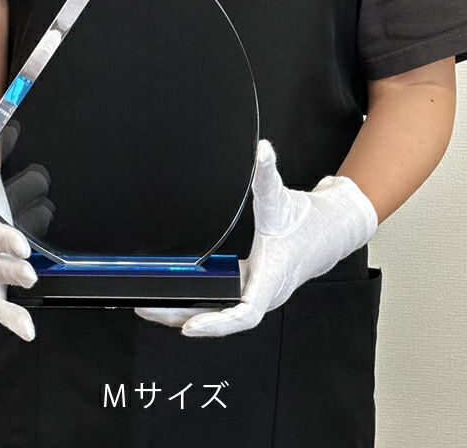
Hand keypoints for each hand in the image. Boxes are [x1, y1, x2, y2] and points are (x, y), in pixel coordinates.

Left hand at [135, 139, 377, 336]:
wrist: (331, 231)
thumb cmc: (308, 222)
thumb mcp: (282, 199)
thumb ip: (269, 175)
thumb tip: (262, 150)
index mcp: (271, 278)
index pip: (244, 313)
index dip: (216, 324)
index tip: (189, 327)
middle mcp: (262, 292)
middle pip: (220, 317)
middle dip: (182, 316)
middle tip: (146, 310)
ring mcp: (256, 293)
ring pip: (218, 312)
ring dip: (185, 312)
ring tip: (150, 307)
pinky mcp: (250, 288)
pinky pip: (221, 302)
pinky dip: (197, 303)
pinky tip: (175, 296)